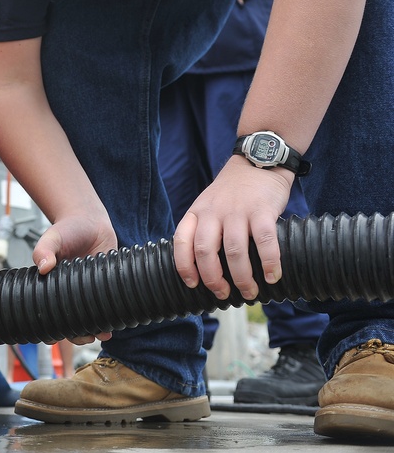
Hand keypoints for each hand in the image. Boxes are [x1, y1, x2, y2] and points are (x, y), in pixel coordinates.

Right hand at [32, 211, 117, 343]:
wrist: (90, 220)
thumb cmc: (67, 229)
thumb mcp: (53, 236)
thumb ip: (44, 249)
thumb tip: (43, 266)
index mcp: (51, 285)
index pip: (49, 312)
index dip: (53, 326)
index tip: (57, 335)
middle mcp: (68, 291)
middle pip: (70, 321)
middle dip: (78, 334)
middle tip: (86, 337)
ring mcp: (87, 290)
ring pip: (90, 318)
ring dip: (96, 329)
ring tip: (103, 334)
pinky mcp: (104, 286)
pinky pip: (106, 306)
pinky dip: (110, 317)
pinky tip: (115, 324)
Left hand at [173, 156, 292, 300]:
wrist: (257, 162)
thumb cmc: (232, 193)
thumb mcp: (208, 205)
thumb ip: (205, 229)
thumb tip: (207, 269)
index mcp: (197, 213)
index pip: (181, 241)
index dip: (184, 266)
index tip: (193, 284)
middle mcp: (213, 212)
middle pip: (206, 251)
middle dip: (214, 279)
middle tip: (223, 293)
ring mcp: (237, 211)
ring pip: (234, 252)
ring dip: (242, 277)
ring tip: (249, 292)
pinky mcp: (262, 211)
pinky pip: (265, 242)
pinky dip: (269, 263)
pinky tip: (273, 276)